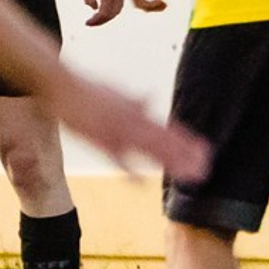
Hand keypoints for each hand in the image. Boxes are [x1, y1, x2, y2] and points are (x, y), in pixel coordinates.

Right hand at [46, 68, 207, 183]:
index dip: (187, 140)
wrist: (62, 85)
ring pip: (149, 150)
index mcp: (138, 112)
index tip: (206, 151)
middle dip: (184, 156)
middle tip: (204, 170)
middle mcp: (133, 122)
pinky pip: (117, 158)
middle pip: (164, 142)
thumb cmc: (88, 88)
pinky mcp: (99, 140)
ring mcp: (118, 131)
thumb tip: (151, 96)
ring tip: (187, 176)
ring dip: (169, 163)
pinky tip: (140, 184)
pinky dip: (129, 170)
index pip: (168, 128)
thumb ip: (136, 99)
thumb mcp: (118, 92)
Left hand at [80, 0, 125, 27]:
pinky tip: (103, 10)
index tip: (86, 23)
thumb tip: (93, 9)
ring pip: (118, 10)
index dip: (95, 21)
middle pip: (112, 14)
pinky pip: (119, 3)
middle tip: (90, 23)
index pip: (104, 13)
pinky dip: (112, 10)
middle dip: (101, 21)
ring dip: (108, 16)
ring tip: (97, 18)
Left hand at [129, 0, 174, 13]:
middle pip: (138, 2)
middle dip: (152, 7)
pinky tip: (161, 0)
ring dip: (152, 8)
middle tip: (165, 6)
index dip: (151, 2)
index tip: (164, 1)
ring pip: (138, 5)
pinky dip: (151, 5)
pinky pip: (140, 3)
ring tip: (164, 5)